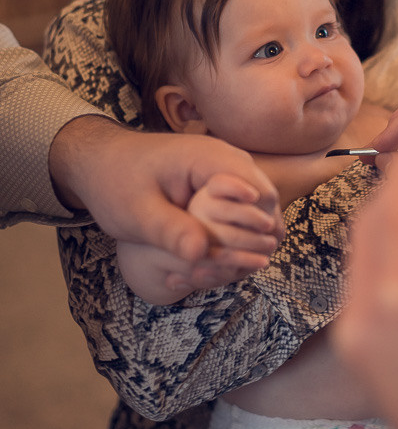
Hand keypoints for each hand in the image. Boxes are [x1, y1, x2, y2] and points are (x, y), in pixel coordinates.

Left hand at [49, 116, 283, 262]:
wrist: (99, 161)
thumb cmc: (114, 182)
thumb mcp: (137, 213)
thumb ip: (171, 232)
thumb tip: (201, 254)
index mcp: (209, 159)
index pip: (260, 194)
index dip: (259, 231)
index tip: (243, 261)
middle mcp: (225, 158)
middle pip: (266, 201)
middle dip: (257, 237)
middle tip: (237, 270)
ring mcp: (223, 167)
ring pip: (256, 205)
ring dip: (247, 235)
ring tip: (224, 267)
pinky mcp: (216, 179)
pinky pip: (240, 205)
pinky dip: (235, 229)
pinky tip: (214, 254)